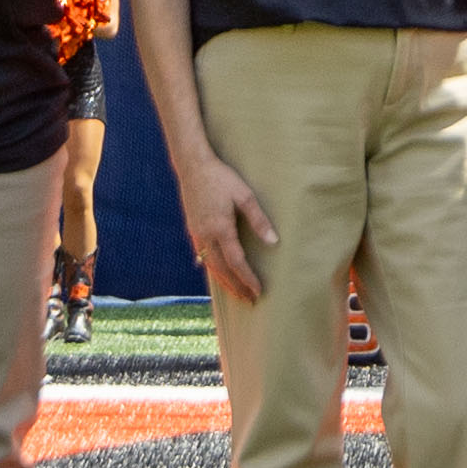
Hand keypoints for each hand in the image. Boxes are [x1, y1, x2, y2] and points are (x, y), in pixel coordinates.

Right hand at [177, 153, 277, 301]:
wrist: (193, 167)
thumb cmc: (222, 178)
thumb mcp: (245, 196)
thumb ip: (259, 220)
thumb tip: (273, 242)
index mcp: (220, 229)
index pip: (236, 262)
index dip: (248, 278)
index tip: (259, 291)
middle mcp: (205, 236)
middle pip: (221, 270)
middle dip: (236, 286)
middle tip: (249, 300)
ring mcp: (196, 234)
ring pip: (210, 265)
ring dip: (223, 281)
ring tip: (236, 293)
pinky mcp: (192, 229)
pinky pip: (202, 256)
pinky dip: (212, 268)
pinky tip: (218, 273)